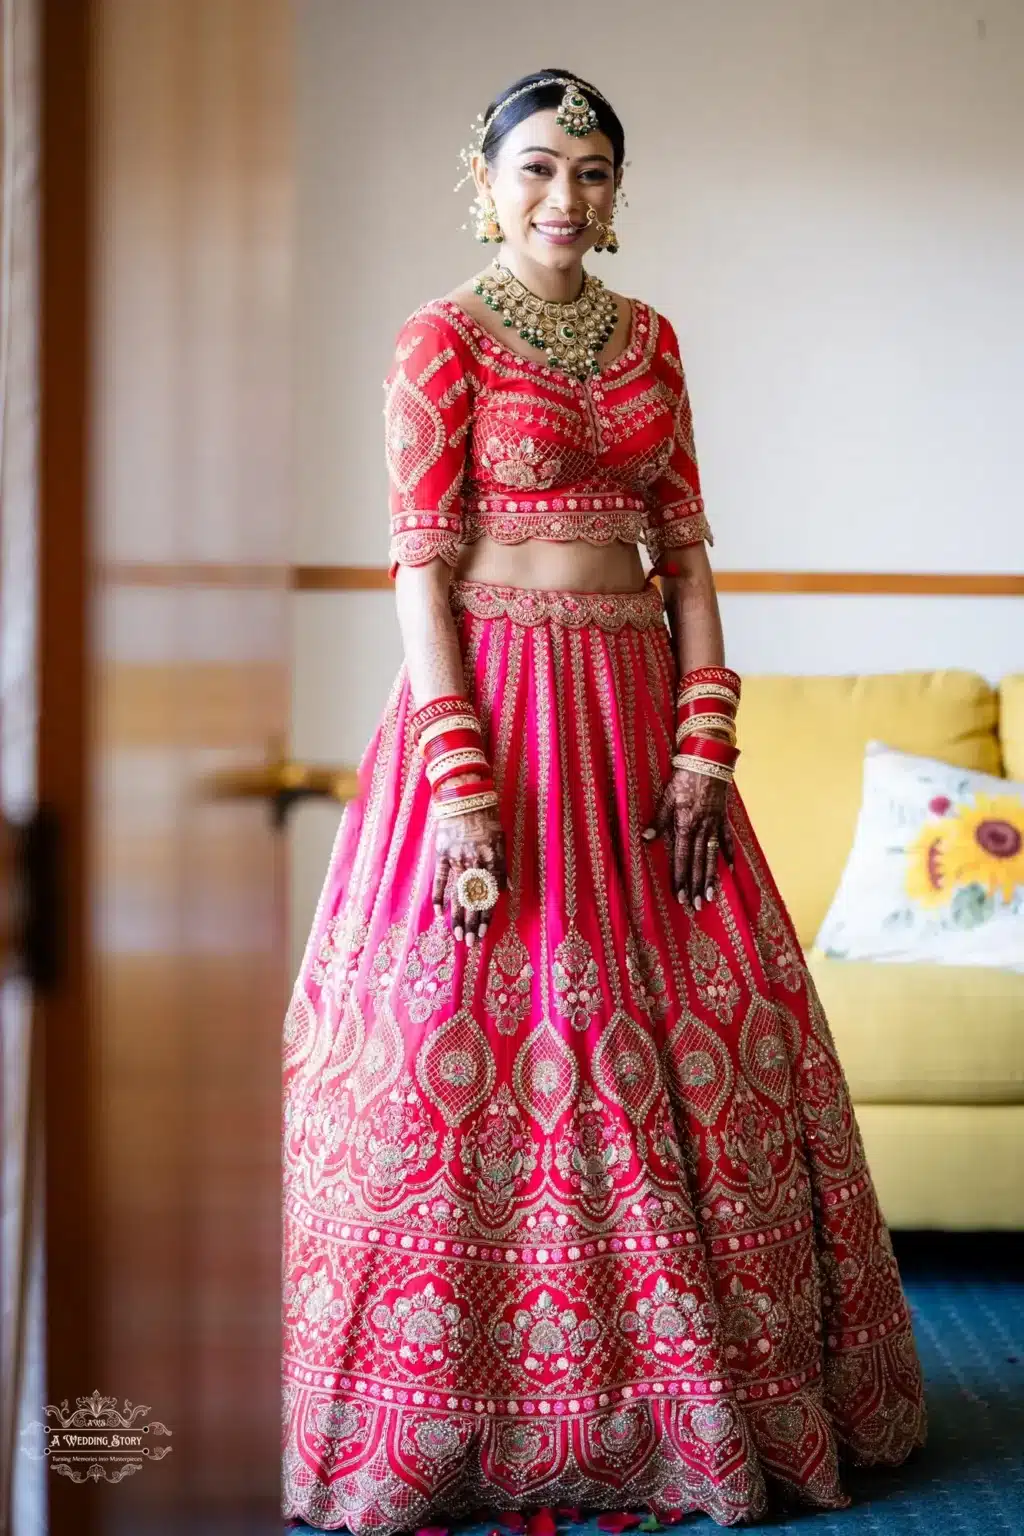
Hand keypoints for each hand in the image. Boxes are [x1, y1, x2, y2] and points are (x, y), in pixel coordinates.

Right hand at [432, 804, 506, 945]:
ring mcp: (457, 860)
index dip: (486, 917)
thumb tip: (506, 890)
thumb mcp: (501, 841)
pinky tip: (439, 913)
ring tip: (457, 935)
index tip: (483, 934)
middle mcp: (476, 864)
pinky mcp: (442, 855)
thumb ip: (503, 867)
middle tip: (470, 943)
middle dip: (472, 924)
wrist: (464, 798)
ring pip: (458, 894)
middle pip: (474, 901)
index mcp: (492, 862)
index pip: (490, 897)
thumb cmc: (486, 819)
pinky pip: (440, 880)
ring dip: (458, 917)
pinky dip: (439, 897)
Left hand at [642, 768, 734, 908]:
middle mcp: (701, 829)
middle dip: (696, 885)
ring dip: (711, 877)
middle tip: (696, 905)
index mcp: (685, 825)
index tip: (679, 895)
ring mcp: (714, 825)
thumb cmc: (684, 778)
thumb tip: (645, 838)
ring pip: (712, 856)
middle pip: (698, 863)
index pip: (682, 858)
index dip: (680, 878)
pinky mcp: (723, 818)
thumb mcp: (667, 797)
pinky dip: (729, 854)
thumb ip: (658, 820)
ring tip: (710, 896)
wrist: (708, 761)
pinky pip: (727, 840)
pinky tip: (731, 869)